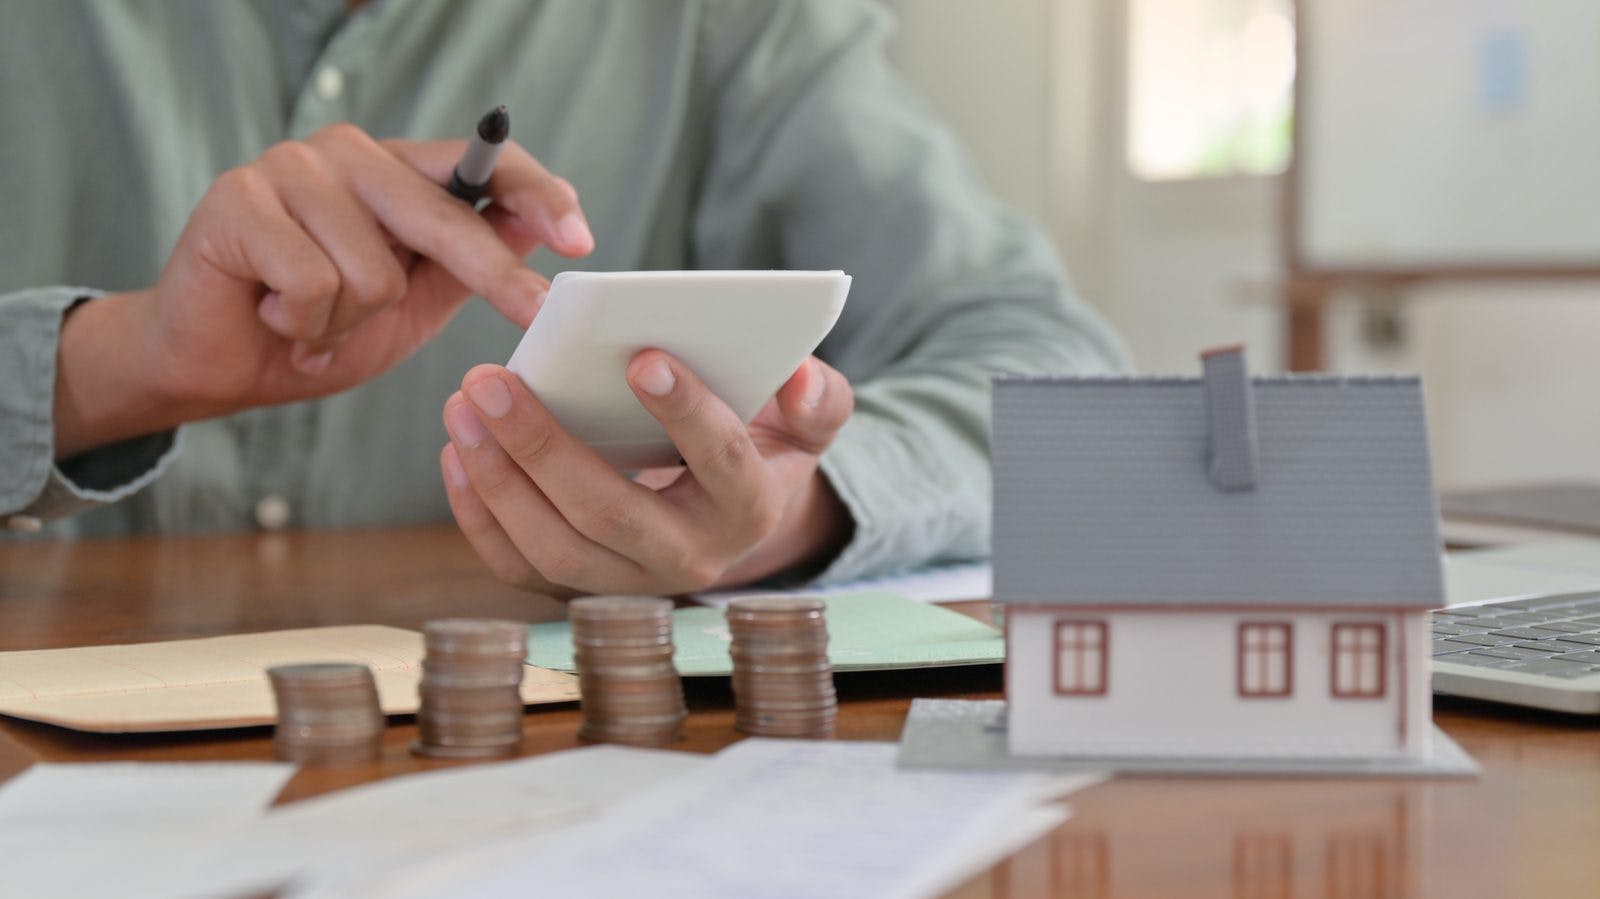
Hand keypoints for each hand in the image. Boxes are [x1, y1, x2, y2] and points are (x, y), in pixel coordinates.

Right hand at [53, 123, 592, 457]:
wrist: (216, 366)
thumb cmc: (317, 333)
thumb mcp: (410, 306)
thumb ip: (463, 267)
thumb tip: (534, 226)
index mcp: (392, 172)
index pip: (477, 165)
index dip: (535, 194)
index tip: (580, 239)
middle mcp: (345, 154)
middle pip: (443, 217)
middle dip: (491, 274)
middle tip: (533, 310)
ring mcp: (290, 168)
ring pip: (373, 269)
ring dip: (345, 322)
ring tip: (311, 324)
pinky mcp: (239, 199)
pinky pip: (312, 283)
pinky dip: (302, 324)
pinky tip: (272, 316)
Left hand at [439, 352, 854, 595]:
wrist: (730, 519)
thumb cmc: (760, 448)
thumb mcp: (805, 423)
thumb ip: (818, 398)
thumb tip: (799, 378)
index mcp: (749, 508)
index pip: (720, 461)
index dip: (685, 412)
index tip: (642, 356)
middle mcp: (690, 559)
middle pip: (609, 511)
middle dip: (543, 446)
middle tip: (492, 378)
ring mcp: (629, 583)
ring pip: (553, 547)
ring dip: (497, 478)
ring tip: (463, 405)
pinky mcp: (580, 588)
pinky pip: (519, 566)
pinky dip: (478, 514)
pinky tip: (458, 451)